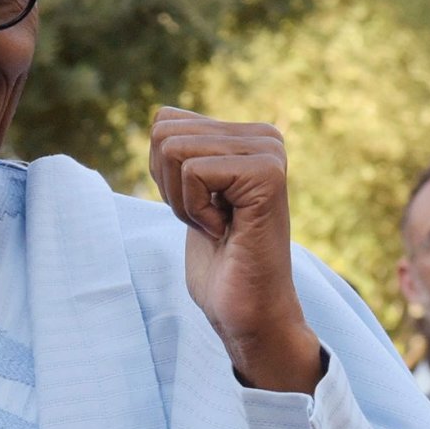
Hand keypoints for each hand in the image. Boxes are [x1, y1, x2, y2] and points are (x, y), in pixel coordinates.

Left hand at [148, 107, 323, 394]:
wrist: (248, 312)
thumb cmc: (219, 264)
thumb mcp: (190, 195)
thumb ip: (182, 152)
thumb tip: (160, 116)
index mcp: (247, 135)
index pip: (164, 121)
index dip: (164, 175)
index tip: (201, 208)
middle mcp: (264, 135)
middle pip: (165, 132)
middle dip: (170, 188)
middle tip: (209, 221)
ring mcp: (269, 152)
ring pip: (174, 150)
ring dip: (183, 201)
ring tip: (219, 226)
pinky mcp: (267, 174)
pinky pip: (193, 172)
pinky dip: (196, 211)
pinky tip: (226, 231)